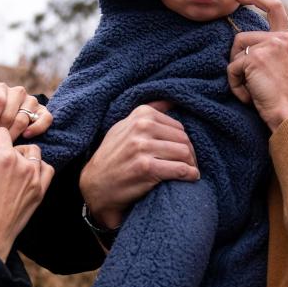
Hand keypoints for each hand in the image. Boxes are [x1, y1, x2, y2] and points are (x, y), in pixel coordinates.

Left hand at [0, 82, 51, 139]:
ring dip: (14, 133)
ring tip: (8, 142)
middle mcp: (17, 91)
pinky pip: (45, 119)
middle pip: (9, 113)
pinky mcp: (43, 111)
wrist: (8, 125)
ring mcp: (32, 100)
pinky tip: (26, 136)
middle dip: (2, 130)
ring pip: (23, 118)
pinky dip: (35, 129)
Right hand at [0, 127, 53, 260]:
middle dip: (7, 148)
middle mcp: (23, 164)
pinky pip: (47, 169)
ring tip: (11, 167)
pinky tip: (27, 173)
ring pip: (34, 154)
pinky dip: (39, 167)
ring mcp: (35, 178)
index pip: (2, 132)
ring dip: (24, 155)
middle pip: (18, 144)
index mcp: (4, 157)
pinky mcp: (41, 191)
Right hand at [78, 102, 198, 228]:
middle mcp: (141, 127)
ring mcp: (143, 147)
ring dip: (192, 165)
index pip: (178, 126)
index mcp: (140, 114)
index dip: (184, 142)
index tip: (183, 154)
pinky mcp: (146, 167)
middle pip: (183, 139)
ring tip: (190, 172)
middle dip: (190, 154)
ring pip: (184, 153)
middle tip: (190, 166)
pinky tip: (190, 179)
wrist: (95, 185)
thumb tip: (170, 101)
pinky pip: (181, 169)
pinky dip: (190, 175)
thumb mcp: (124, 128)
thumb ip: (146, 114)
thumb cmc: (112, 157)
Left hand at [229, 0, 287, 130]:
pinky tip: (249, 96)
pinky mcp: (255, 58)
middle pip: (241, 37)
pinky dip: (235, 85)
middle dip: (237, 59)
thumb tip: (240, 43)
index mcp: (287, 39)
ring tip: (251, 89)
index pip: (274, 7)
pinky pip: (232, 68)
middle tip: (249, 81)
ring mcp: (268, 46)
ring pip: (235, 51)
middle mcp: (280, 38)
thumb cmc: (283, 96)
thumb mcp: (280, 65)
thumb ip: (268, 50)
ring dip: (236, 73)